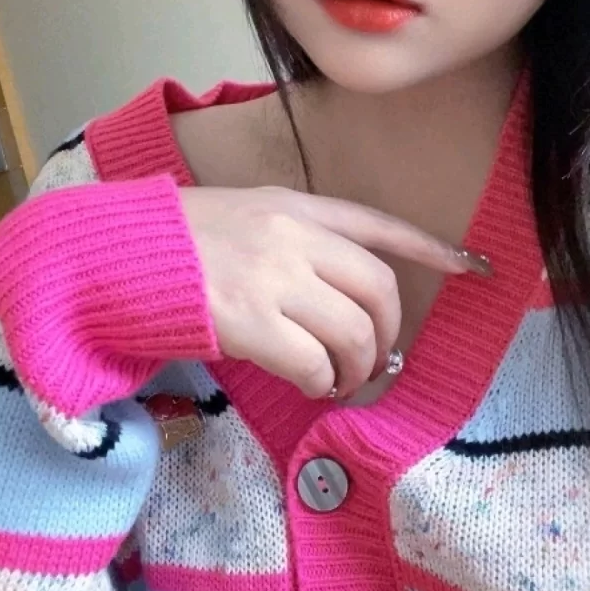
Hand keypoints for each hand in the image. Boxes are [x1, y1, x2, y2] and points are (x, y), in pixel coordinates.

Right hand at [179, 186, 491, 398]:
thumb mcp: (244, 214)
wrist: (116, 253)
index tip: (473, 268)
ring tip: (343, 380)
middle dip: (389, 332)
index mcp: (295, 206)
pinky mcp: (249, 321)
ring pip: (352, 331)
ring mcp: (273, 277)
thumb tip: (338, 298)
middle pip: (378, 288)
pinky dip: (322, 382)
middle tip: (378, 358)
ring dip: (358, 366)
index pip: (380, 225)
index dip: (432, 249)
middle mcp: (293, 236)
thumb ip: (295, 242)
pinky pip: (313, 362)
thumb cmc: (177, 239)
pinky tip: (311, 384)